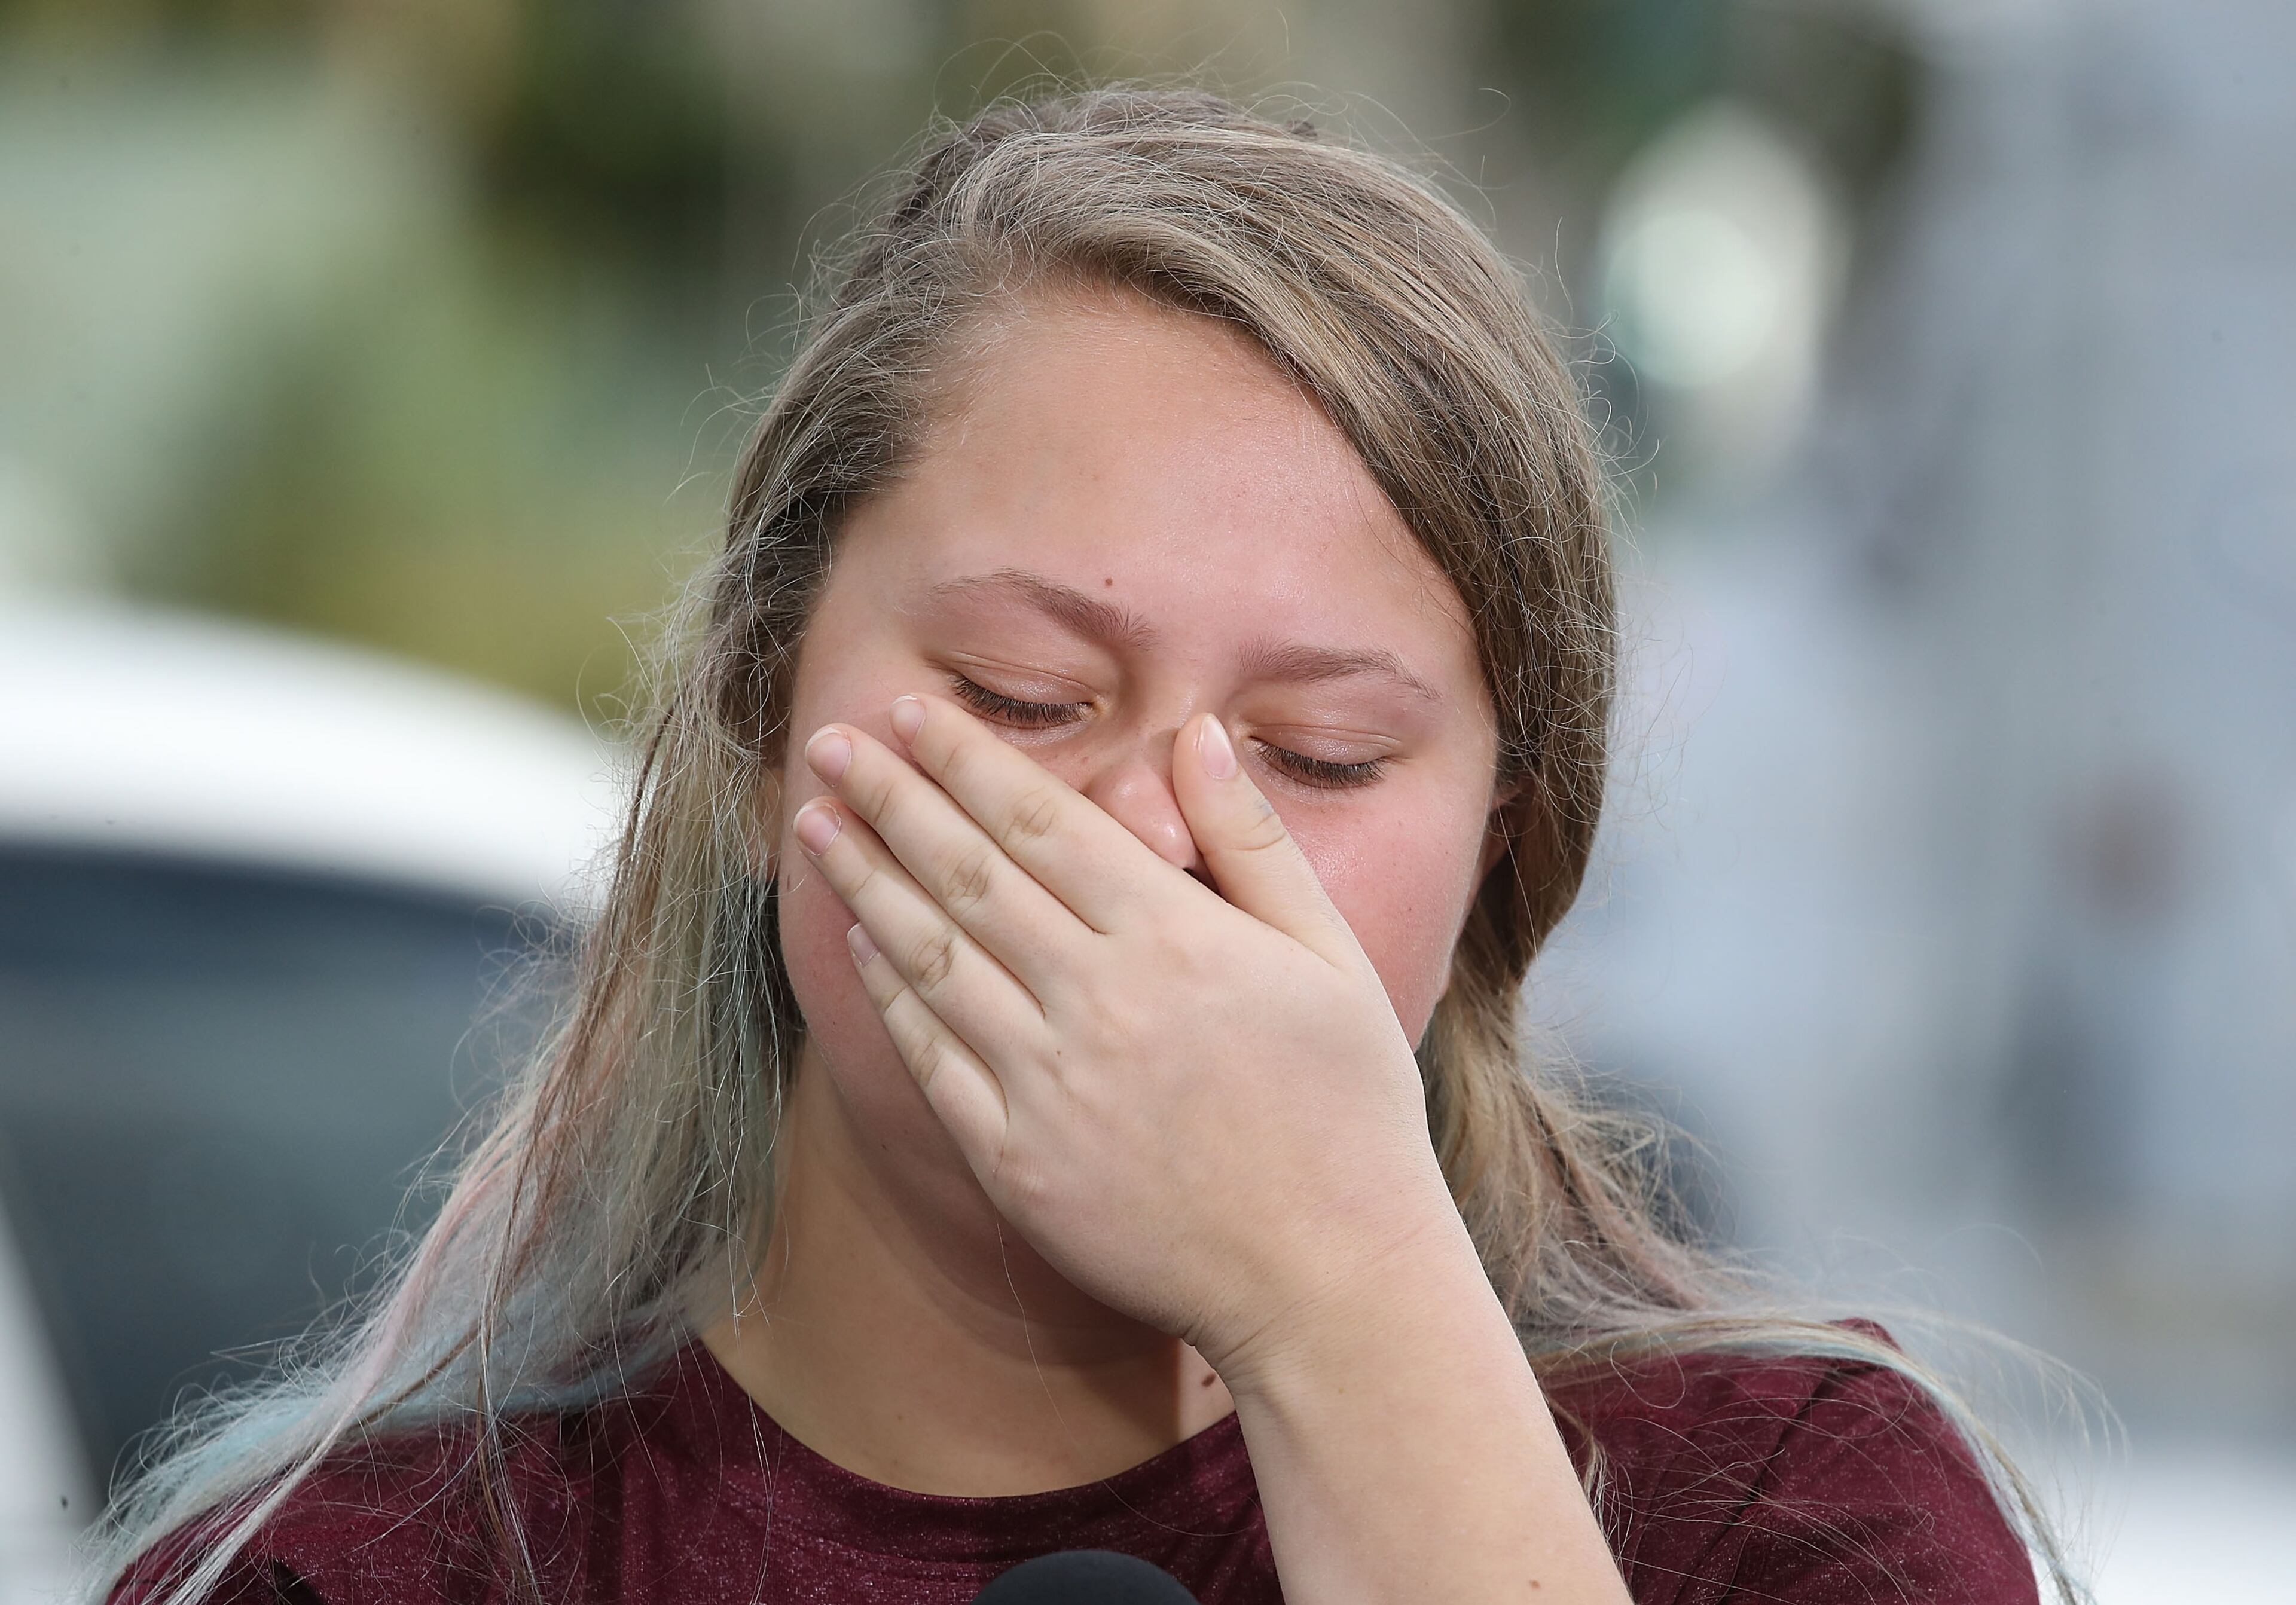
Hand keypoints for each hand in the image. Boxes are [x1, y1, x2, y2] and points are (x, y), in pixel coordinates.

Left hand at [790, 694, 1465, 1381]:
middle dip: (892, 797)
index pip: (1040, 820)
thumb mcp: (1331, 955)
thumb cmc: (1347, 1109)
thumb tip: (1198, 731)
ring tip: (816, 825)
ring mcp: (1047, 1085)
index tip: (912, 713)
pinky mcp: (1017, 1161)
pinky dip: (889, 992)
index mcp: (1174, 938)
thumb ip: (1253, 839)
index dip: (965, 760)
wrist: (1327, 1278)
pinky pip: (932, 1059)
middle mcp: (1097, 1001)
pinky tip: (860, 943)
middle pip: (967, 873)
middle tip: (832, 743)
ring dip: (865, 882)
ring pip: (930, 958)